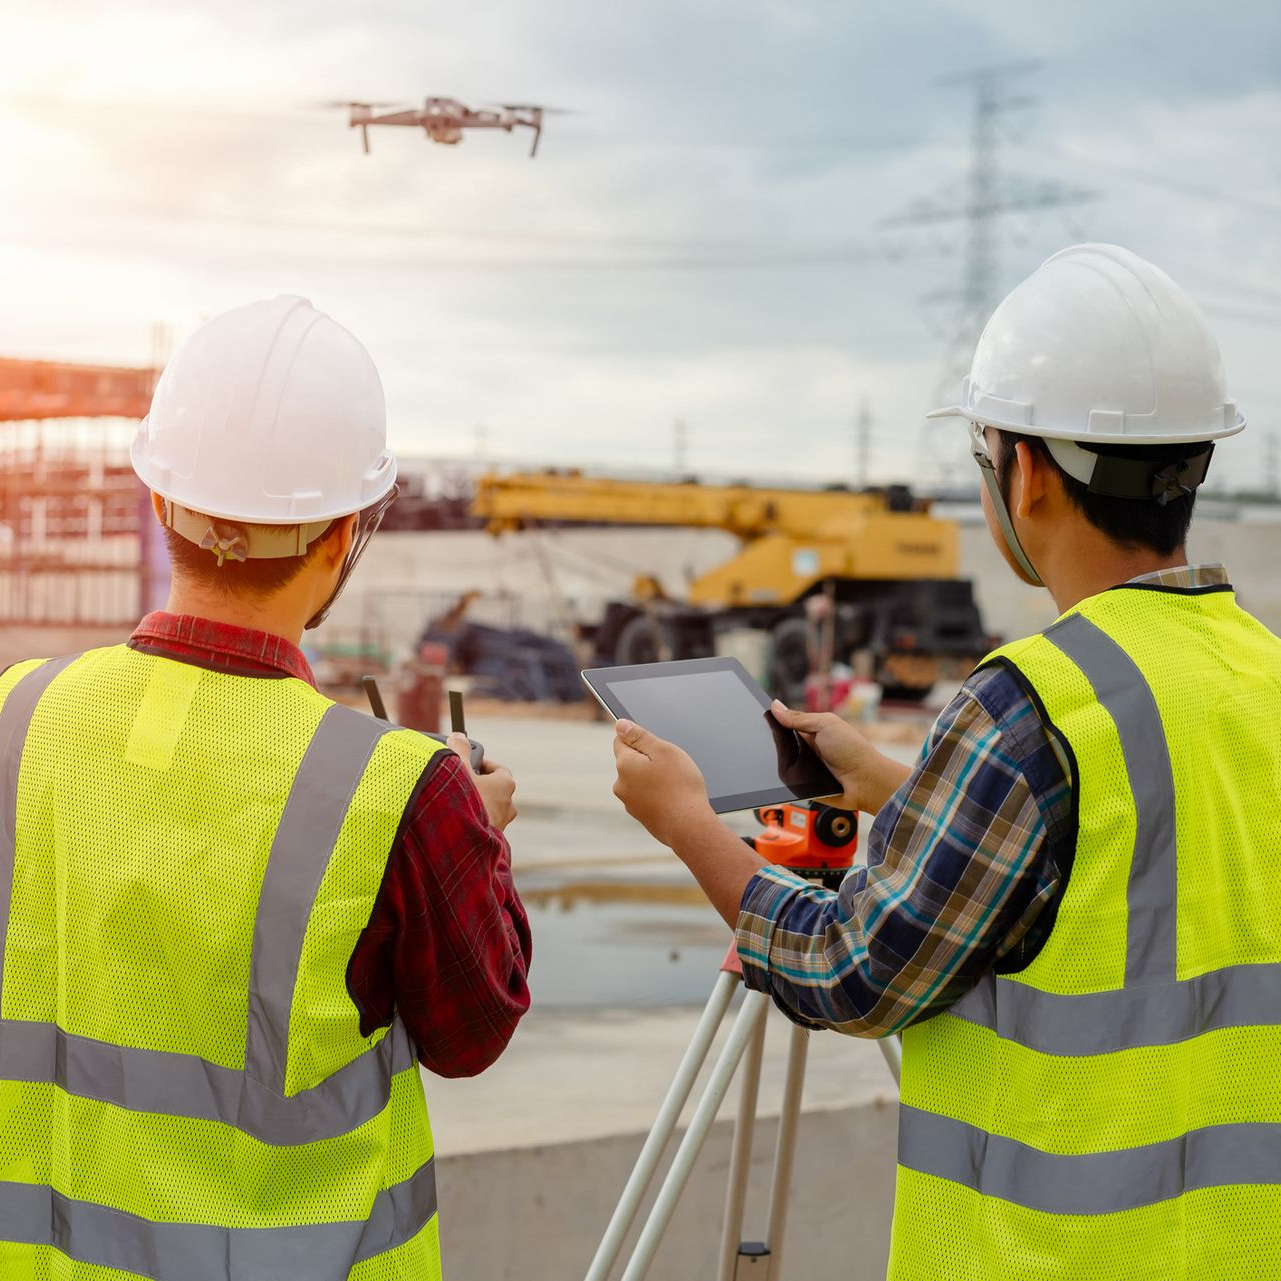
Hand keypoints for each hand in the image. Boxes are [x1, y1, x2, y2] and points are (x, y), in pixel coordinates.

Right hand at [449, 732, 517, 830]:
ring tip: (458, 802)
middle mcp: (509, 804)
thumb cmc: (465, 801)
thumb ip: (459, 750)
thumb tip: (458, 736)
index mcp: (505, 784)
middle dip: (480, 785)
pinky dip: (475, 820)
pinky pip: (485, 824)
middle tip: (462, 783)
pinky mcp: (494, 839)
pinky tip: (459, 819)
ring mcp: (503, 823)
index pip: (499, 769)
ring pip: (491, 808)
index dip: (484, 764)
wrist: (464, 841)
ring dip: (477, 804)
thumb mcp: (460, 769)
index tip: (471, 764)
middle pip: (496, 789)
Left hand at [612, 720, 716, 849]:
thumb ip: (639, 736)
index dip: (639, 738)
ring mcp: (630, 803)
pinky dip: (658, 795)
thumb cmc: (680, 786)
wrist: (689, 827)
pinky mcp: (641, 816)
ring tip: (674, 784)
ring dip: (653, 778)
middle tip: (671, 766)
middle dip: (647, 760)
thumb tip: (620, 724)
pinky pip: (647, 797)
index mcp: (624, 764)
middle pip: (631, 761)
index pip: (621, 740)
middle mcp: (621, 785)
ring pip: (640, 780)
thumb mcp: (663, 751)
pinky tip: (673, 798)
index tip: (656, 746)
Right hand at [769, 700, 909, 814]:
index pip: (785, 723)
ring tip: (770, 755)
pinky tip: (779, 772)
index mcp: (811, 730)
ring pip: (778, 761)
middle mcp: (805, 748)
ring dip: (776, 759)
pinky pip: (784, 779)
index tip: (758, 715)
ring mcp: (803, 766)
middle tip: (760, 737)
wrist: (865, 782)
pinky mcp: (801, 784)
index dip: (773, 720)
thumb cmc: (853, 750)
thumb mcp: (825, 724)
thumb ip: (799, 718)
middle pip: (778, 742)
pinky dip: (781, 776)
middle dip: (770, 740)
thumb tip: (775, 706)